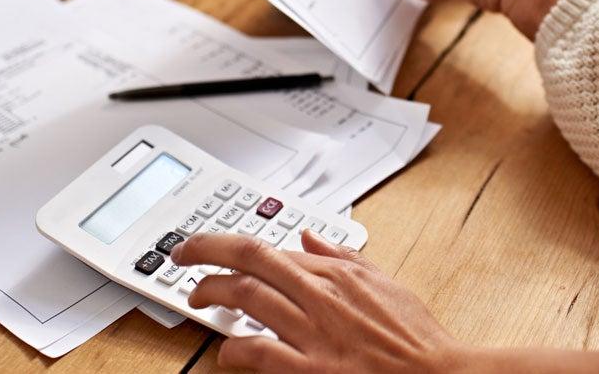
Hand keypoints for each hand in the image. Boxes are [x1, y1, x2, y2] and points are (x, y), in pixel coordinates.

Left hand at [171, 231, 467, 372]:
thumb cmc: (416, 338)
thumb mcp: (385, 283)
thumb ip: (343, 258)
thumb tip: (309, 238)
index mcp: (338, 273)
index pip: (269, 248)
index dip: (226, 244)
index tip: (206, 247)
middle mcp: (321, 296)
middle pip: (248, 259)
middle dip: (204, 252)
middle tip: (183, 257)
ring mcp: (314, 332)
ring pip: (246, 297)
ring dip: (212, 294)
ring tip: (198, 298)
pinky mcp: (312, 369)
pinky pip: (259, 351)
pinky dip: (234, 348)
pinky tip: (227, 350)